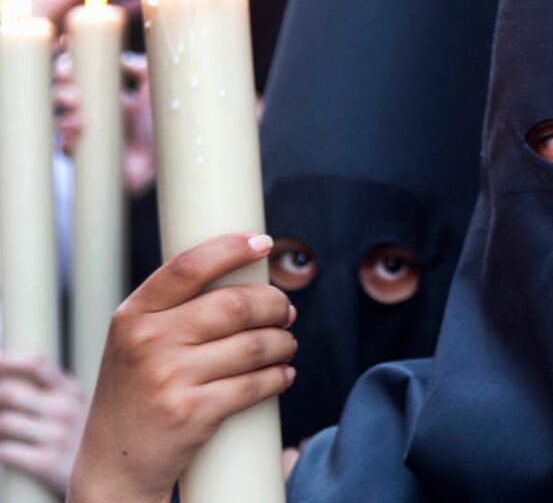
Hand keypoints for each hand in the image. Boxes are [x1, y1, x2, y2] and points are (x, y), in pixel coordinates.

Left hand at [0, 352, 87, 494]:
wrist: (109, 477)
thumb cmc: (82, 441)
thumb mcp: (77, 408)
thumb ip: (50, 391)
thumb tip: (6, 383)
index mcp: (71, 391)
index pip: (36, 363)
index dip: (6, 362)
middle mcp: (66, 409)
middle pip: (9, 392)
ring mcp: (58, 436)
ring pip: (3, 422)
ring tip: (3, 432)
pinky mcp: (48, 463)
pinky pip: (6, 451)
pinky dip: (0, 450)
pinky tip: (6, 450)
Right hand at [55, 52, 155, 197]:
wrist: (173, 155)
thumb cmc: (166, 121)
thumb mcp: (156, 88)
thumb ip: (141, 67)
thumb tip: (120, 58)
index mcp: (104, 93)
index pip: (73, 76)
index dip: (65, 69)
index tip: (70, 65)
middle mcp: (91, 112)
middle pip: (57, 96)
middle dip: (59, 90)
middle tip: (75, 94)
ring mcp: (86, 134)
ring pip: (56, 120)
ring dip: (61, 113)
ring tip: (78, 111)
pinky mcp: (87, 155)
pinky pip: (63, 146)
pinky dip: (66, 137)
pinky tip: (79, 130)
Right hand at [68, 234, 296, 502]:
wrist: (115, 460)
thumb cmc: (139, 390)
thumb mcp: (137, 341)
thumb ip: (178, 308)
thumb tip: (253, 281)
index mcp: (133, 315)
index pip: (188, 267)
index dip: (232, 248)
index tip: (263, 243)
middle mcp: (148, 341)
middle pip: (236, 305)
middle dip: (274, 305)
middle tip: (286, 312)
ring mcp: (169, 378)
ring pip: (254, 346)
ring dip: (283, 343)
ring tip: (286, 345)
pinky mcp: (192, 413)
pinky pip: (255, 385)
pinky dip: (279, 377)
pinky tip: (283, 375)